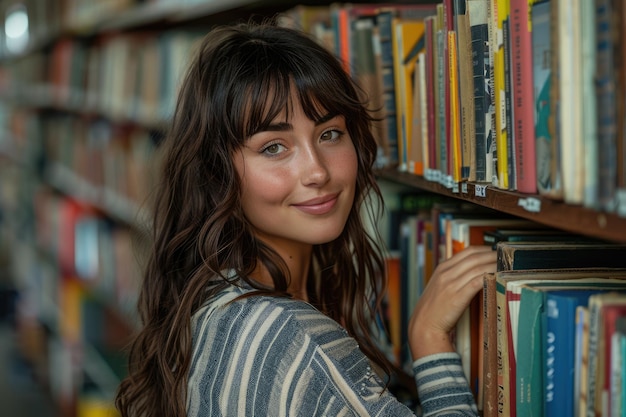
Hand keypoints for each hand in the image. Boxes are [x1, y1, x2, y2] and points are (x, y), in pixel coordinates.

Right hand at [408, 245, 495, 359]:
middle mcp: (446, 273)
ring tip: (506, 265)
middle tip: (506, 256)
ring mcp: (452, 283)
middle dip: (492, 254)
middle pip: (474, 257)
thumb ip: (453, 276)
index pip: (467, 252)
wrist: (424, 325)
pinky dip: (489, 276)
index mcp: (442, 268)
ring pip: (478, 267)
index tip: (496, 251)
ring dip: (494, 264)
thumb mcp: (440, 286)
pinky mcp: (458, 296)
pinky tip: (498, 277)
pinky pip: (478, 281)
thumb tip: (473, 272)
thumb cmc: (434, 308)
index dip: (484, 249)